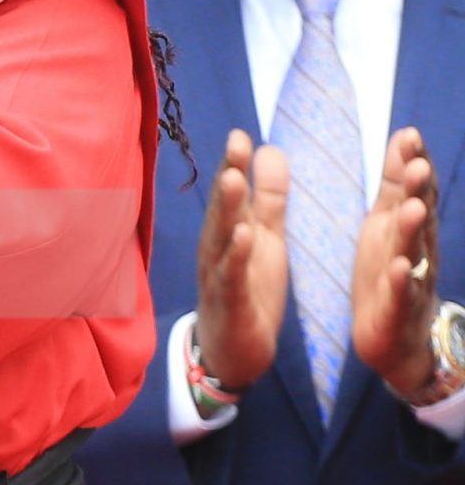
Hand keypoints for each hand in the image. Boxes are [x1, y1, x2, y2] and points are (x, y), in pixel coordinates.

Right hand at [194, 127, 290, 386]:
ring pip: (222, 238)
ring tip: (235, 180)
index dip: (234, 164)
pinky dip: (236, 257)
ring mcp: (219, 276)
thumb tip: (267, 150)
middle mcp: (217, 249)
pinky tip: (245, 237)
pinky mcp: (231, 303)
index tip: (241, 134)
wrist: (232, 350)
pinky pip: (232, 277)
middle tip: (236, 143)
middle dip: (228, 175)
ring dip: (228, 210)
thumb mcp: (264, 238)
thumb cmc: (248, 290)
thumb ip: (268, 197)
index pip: (230, 193)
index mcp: (229, 232)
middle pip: (222, 208)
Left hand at [352, 125, 442, 399]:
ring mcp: (411, 280)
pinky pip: (401, 294)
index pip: (416, 191)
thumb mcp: (388, 220)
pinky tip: (399, 267)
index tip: (409, 135)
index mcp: (408, 227)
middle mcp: (416, 250)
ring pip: (414, 253)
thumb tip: (404, 135)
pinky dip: (401, 281)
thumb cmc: (390, 271)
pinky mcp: (397, 310)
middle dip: (420, 191)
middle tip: (418, 164)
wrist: (396, 337)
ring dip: (414, 230)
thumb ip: (397, 182)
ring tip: (413, 208)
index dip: (414, 164)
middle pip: (421, 217)